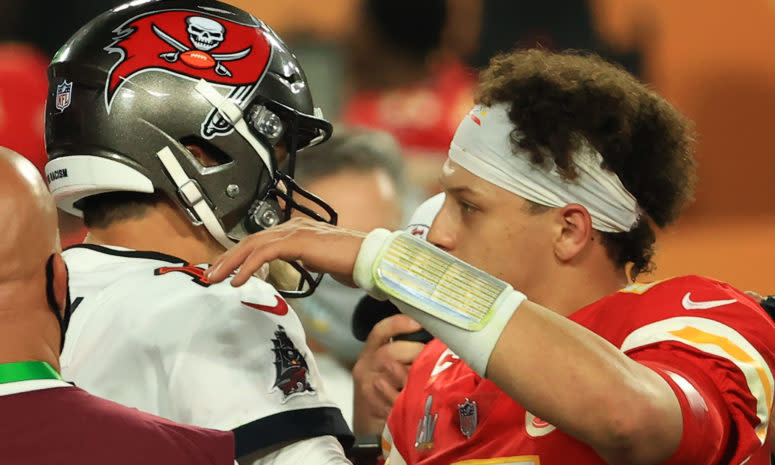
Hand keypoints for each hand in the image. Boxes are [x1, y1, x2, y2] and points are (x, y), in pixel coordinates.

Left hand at [206, 217, 367, 286]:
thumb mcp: (320, 260)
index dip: (240, 254)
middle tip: (211, 274)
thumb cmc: (350, 260)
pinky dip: (248, 266)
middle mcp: (292, 227)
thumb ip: (304, 259)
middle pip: (251, 240)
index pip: (260, 240)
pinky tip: (239, 280)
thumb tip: (295, 266)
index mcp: (297, 230)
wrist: (368, 257)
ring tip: (217, 278)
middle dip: (228, 258)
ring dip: (232, 262)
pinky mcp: (297, 242)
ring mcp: (294, 232)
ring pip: (253, 245)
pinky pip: (265, 253)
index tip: (226, 269)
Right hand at [352, 314, 425, 434]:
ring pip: (392, 370)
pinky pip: (393, 395)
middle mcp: (366, 365)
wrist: (367, 424)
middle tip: (431, 360)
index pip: (381, 330)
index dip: (399, 323)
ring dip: (413, 373)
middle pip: (390, 351)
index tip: (418, 322)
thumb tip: (436, 342)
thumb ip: (405, 354)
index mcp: (370, 351)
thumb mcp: (388, 369)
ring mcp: (367, 385)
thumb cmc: (385, 392)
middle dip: (415, 352)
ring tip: (427, 377)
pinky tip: (418, 396)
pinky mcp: (372, 404)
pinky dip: (408, 395)